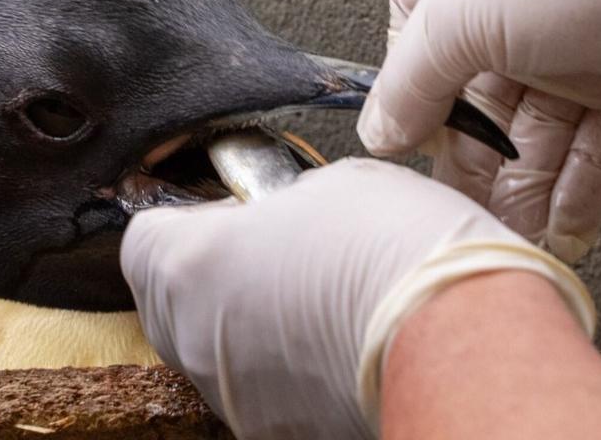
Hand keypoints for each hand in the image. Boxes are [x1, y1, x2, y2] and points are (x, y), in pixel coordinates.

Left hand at [121, 158, 592, 439]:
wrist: (460, 345)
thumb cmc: (398, 254)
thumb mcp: (333, 185)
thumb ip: (282, 203)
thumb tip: (282, 215)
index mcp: (190, 265)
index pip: (140, 237)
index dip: (179, 217)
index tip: (217, 209)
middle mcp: (196, 339)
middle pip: (167, 301)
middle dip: (205, 272)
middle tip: (267, 248)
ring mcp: (233, 397)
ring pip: (211, 353)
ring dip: (243, 323)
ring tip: (310, 298)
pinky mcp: (276, 434)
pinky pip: (257, 392)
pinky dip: (281, 370)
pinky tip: (331, 345)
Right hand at [356, 0, 600, 261]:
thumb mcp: (451, 23)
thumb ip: (406, 89)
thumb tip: (378, 136)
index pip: (414, 28)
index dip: (409, 86)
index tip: (410, 134)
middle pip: (477, 92)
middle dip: (475, 156)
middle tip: (463, 208)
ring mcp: (574, 35)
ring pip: (535, 124)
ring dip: (524, 184)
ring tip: (515, 233)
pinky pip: (591, 140)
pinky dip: (576, 186)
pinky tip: (561, 228)